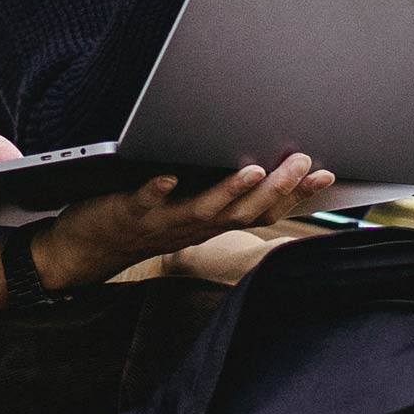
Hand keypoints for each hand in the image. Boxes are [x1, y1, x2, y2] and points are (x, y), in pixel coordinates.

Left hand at [28, 154, 336, 289]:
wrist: (87, 250)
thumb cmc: (142, 223)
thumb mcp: (188, 211)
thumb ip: (220, 194)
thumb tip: (259, 166)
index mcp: (211, 222)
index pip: (262, 212)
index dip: (296, 197)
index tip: (326, 175)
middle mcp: (194, 225)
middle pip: (243, 211)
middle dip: (277, 188)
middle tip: (304, 163)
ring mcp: (163, 221)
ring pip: (204, 209)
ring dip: (230, 191)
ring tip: (254, 170)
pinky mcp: (129, 211)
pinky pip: (145, 201)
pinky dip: (157, 189)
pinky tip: (168, 175)